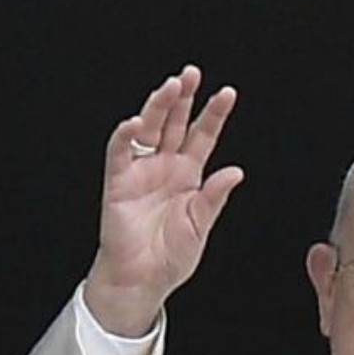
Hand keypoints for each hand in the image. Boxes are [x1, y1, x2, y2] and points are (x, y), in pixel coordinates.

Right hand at [84, 65, 243, 336]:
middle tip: (192, 74)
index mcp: (188, 176)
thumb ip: (214, 198)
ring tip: (171, 87)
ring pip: (148, 130)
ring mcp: (141, 172)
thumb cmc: (170, 256)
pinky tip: (134, 123)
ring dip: (157, 107)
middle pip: (174, 123)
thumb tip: (235, 171)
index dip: (213, 115)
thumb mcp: (201, 226)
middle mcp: (164, 167)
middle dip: (183, 98)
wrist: (143, 280)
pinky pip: (120, 154)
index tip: (227, 93)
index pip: (202, 136)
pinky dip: (125, 138)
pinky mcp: (118, 183)